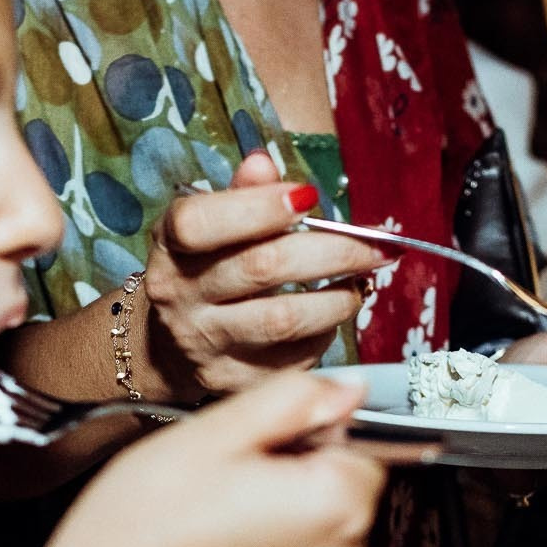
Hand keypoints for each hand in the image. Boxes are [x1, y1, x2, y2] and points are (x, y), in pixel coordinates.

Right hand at [39, 372, 385, 546]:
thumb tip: (348, 389)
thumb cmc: (143, 531)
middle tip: (222, 479)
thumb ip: (295, 399)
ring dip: (281, 509)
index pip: (363, 441)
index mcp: (338, 505)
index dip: (307, 430)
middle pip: (344, 485)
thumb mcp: (214, 433)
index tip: (253, 444)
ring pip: (321, 523)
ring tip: (213, 516)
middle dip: (295, 471)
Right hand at [139, 152, 382, 397]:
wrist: (171, 348)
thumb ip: (241, 195)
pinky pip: (297, 357)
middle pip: (263, 267)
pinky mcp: (233, 381)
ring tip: (361, 282)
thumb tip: (265, 164)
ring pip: (287, 319)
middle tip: (376, 245)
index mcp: (171, 246)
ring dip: (340, 298)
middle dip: (334, 251)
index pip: (200, 223)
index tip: (309, 198)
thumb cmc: (205, 271)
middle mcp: (179, 297)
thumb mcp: (210, 225)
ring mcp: (205, 345)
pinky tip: (333, 314)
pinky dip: (327, 332)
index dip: (258, 207)